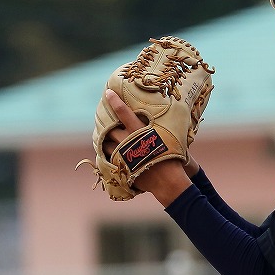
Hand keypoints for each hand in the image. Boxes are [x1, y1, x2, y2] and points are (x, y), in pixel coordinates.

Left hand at [104, 89, 193, 205]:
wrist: (167, 181)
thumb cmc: (172, 158)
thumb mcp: (170, 138)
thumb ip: (161, 129)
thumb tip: (171, 117)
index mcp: (139, 131)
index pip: (123, 112)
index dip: (114, 101)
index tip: (107, 93)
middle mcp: (127, 141)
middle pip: (110, 129)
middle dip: (106, 124)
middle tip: (103, 119)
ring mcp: (122, 155)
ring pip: (105, 145)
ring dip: (104, 141)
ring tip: (103, 139)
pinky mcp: (120, 168)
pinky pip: (106, 160)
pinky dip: (104, 157)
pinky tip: (104, 156)